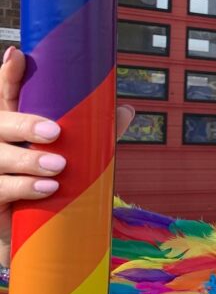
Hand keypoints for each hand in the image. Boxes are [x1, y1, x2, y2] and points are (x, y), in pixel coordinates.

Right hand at [0, 47, 133, 263]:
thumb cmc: (51, 190)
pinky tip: (47, 188)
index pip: (6, 95)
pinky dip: (25, 187)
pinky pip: (1, 189)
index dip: (9, 75)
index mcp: (13, 127)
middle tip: (56, 133)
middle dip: (25, 124)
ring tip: (59, 168)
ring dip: (29, 161)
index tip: (18, 55)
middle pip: (0, 121)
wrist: (31, 239)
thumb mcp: (75, 161)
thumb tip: (125, 110)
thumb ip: (95, 136)